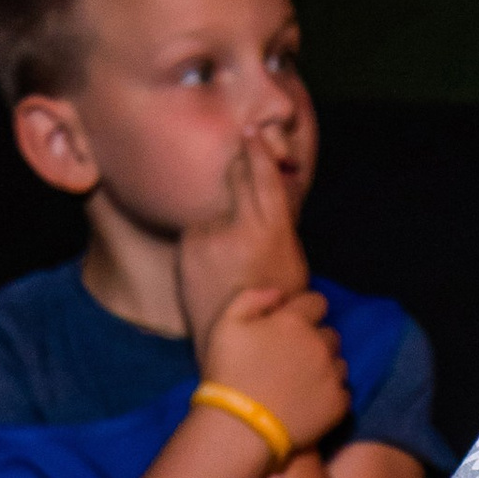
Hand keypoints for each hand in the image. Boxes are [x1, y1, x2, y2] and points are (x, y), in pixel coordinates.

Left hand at [179, 133, 308, 358]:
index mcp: (270, 228)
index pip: (263, 175)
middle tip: (241, 147)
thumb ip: (277, 221)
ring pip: (215, 208)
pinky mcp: (187, 246)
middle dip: (239, 163)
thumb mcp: (291, 259)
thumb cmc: (274, 304)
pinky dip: (206, 239)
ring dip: (222, 216)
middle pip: (236, 176)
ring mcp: (207, 235)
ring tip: (233, 254)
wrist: (241, 345)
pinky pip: (199, 231)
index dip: (257, 150)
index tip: (251, 132)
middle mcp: (236, 225)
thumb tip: (267, 189)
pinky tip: (214, 266)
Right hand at [197, 283, 349, 457]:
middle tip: (294, 358)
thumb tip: (278, 294)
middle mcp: (319, 344)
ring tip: (303, 382)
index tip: (293, 324)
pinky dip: (330, 394)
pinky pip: (343, 392)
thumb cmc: (226, 374)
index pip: (317, 302)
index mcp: (294, 321)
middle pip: (330, 334)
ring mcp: (331, 376)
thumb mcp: (225, 325)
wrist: (238, 428)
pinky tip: (311, 401)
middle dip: (316, 341)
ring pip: (339, 363)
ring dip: (325, 367)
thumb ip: (251, 299)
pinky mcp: (337, 405)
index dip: (305, 310)